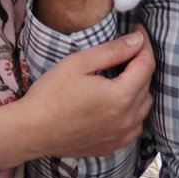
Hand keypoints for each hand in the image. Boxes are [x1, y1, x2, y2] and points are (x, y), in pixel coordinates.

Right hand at [18, 30, 155, 160]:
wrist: (31, 131)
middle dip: (140, 64)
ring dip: (138, 89)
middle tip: (125, 50)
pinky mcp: (111, 146)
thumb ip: (113, 50)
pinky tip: (116, 103)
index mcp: (121, 96)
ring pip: (143, 107)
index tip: (138, 31)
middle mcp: (127, 119)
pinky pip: (134, 126)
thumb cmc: (51, 94)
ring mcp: (121, 136)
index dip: (144, 44)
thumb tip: (137, 40)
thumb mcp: (79, 63)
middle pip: (146, 84)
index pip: (146, 64)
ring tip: (121, 76)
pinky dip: (132, 112)